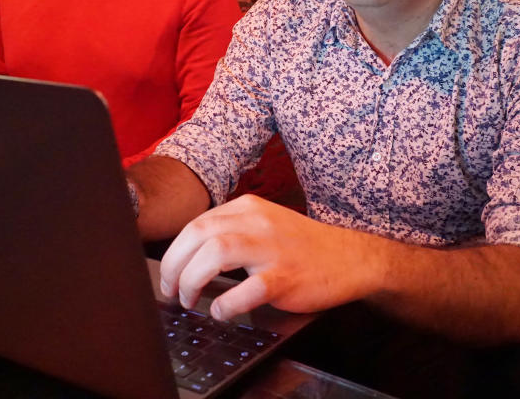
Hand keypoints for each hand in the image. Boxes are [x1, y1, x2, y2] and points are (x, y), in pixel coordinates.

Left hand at [158, 194, 379, 320]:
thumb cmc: (302, 246)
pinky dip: (226, 304)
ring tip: (190, 299)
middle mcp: (257, 222)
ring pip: (216, 254)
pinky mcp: (286, 277)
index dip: (174, 253)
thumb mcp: (263, 224)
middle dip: (174, 266)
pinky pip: (247, 290)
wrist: (350, 258)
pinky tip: (222, 311)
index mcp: (248, 207)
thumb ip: (231, 231)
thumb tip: (188, 256)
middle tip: (171, 290)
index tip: (169, 275)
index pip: (196, 224)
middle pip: (198, 234)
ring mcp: (272, 249)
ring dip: (192, 280)